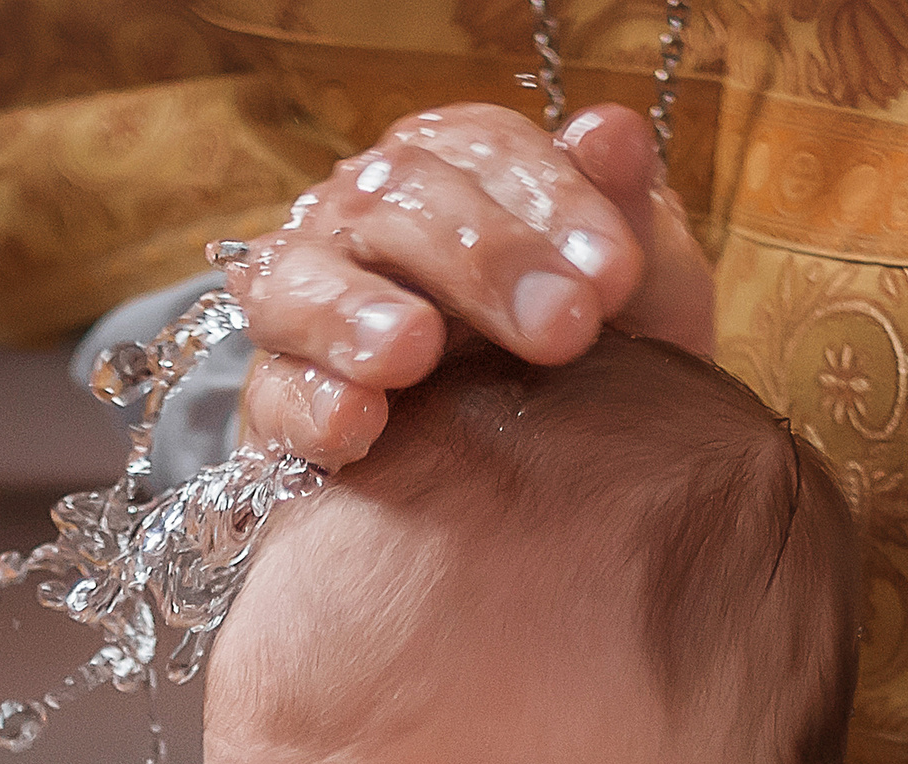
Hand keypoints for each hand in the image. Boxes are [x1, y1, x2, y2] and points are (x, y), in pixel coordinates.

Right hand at [224, 101, 715, 466]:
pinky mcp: (278, 399)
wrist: (550, 488)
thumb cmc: (589, 364)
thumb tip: (611, 131)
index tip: (614, 276)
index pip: (486, 149)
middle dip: (483, 258)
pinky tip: (359, 423)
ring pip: (302, 279)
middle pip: (396, 197)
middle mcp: (369, 217)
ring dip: (357, 313)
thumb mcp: (633, 298)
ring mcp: (308, 301)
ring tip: (413, 349)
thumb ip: (630, 217)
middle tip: (562, 329)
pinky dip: (312, 403)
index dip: (551, 201)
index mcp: (459, 170)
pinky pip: (274, 391)